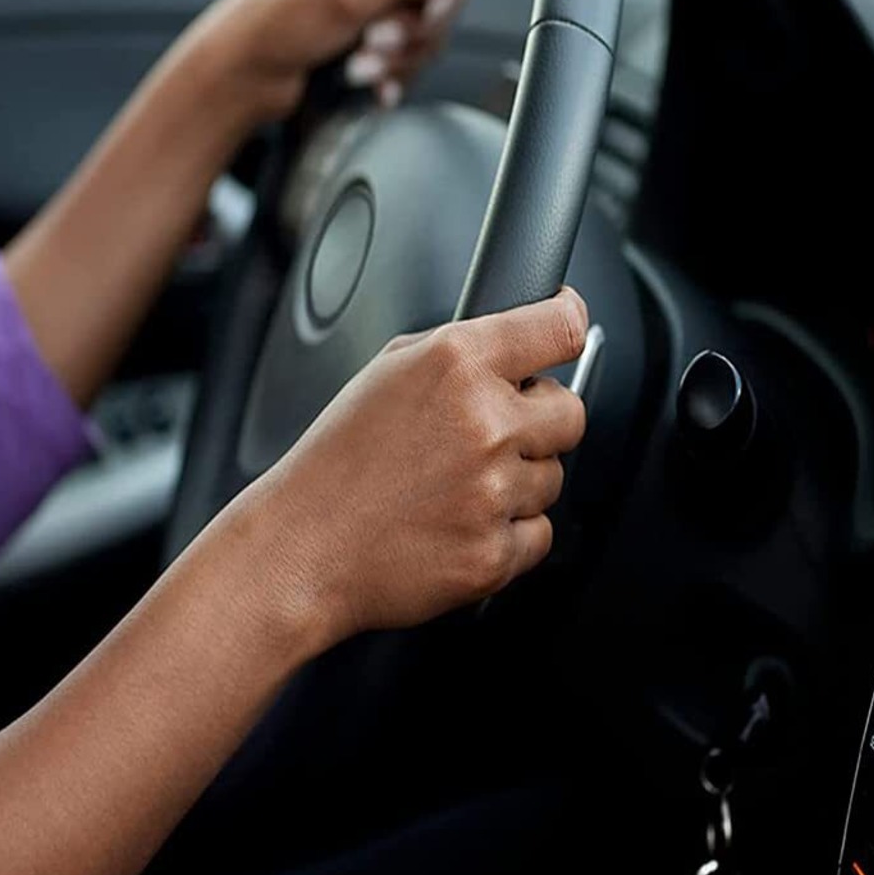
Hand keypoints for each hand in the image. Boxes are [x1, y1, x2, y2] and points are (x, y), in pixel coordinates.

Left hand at [173, 0, 484, 126]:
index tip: (427, 8)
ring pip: (427, 29)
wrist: (244, 73)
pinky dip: (393, 72)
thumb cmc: (280, 19)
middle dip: (411, 29)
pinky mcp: (373, 26)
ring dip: (398, 56)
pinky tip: (369, 81)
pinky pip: (411, 53)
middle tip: (377, 38)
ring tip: (360, 64)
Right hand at [231, 288, 589, 654]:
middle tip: (492, 435)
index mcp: (458, 364)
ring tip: (455, 487)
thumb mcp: (388, 371)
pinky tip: (459, 524)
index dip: (570, 322)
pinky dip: (508, 533)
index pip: (560, 327)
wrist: (302, 548)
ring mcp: (493, 491)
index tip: (570, 325)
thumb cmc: (339, 461)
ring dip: (519, 481)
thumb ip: (461, 351)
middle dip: (541, 421)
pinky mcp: (494, 552)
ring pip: (553, 477)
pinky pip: (539, 533)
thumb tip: (523, 340)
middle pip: (571, 412)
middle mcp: (485, 422)